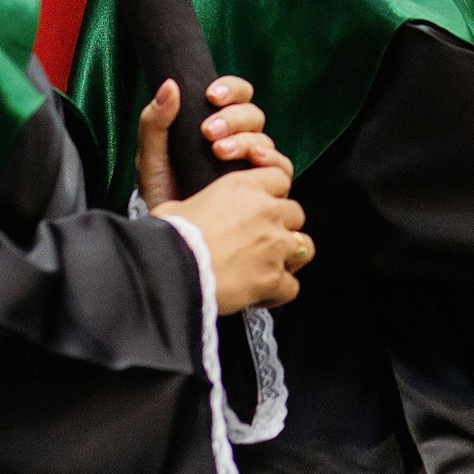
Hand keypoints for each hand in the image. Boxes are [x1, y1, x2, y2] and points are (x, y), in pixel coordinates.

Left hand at [135, 76, 290, 210]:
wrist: (171, 236)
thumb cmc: (161, 193)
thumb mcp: (151, 157)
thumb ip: (154, 122)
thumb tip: (170, 84)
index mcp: (217, 125)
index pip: (237, 95)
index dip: (231, 89)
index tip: (211, 95)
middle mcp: (239, 141)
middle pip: (253, 115)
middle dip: (233, 118)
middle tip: (209, 132)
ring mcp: (253, 165)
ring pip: (265, 138)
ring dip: (246, 139)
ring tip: (220, 151)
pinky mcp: (263, 188)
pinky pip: (280, 168)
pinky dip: (270, 159)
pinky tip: (255, 160)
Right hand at [155, 167, 313, 312]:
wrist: (170, 268)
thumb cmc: (169, 236)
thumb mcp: (177, 206)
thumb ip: (197, 205)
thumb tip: (187, 215)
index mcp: (244, 186)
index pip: (280, 178)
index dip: (273, 193)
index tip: (264, 205)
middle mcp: (267, 211)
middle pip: (296, 213)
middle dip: (283, 227)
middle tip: (263, 241)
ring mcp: (275, 245)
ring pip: (305, 247)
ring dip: (291, 257)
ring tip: (271, 267)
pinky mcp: (273, 278)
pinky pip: (292, 287)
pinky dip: (280, 293)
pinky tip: (262, 296)